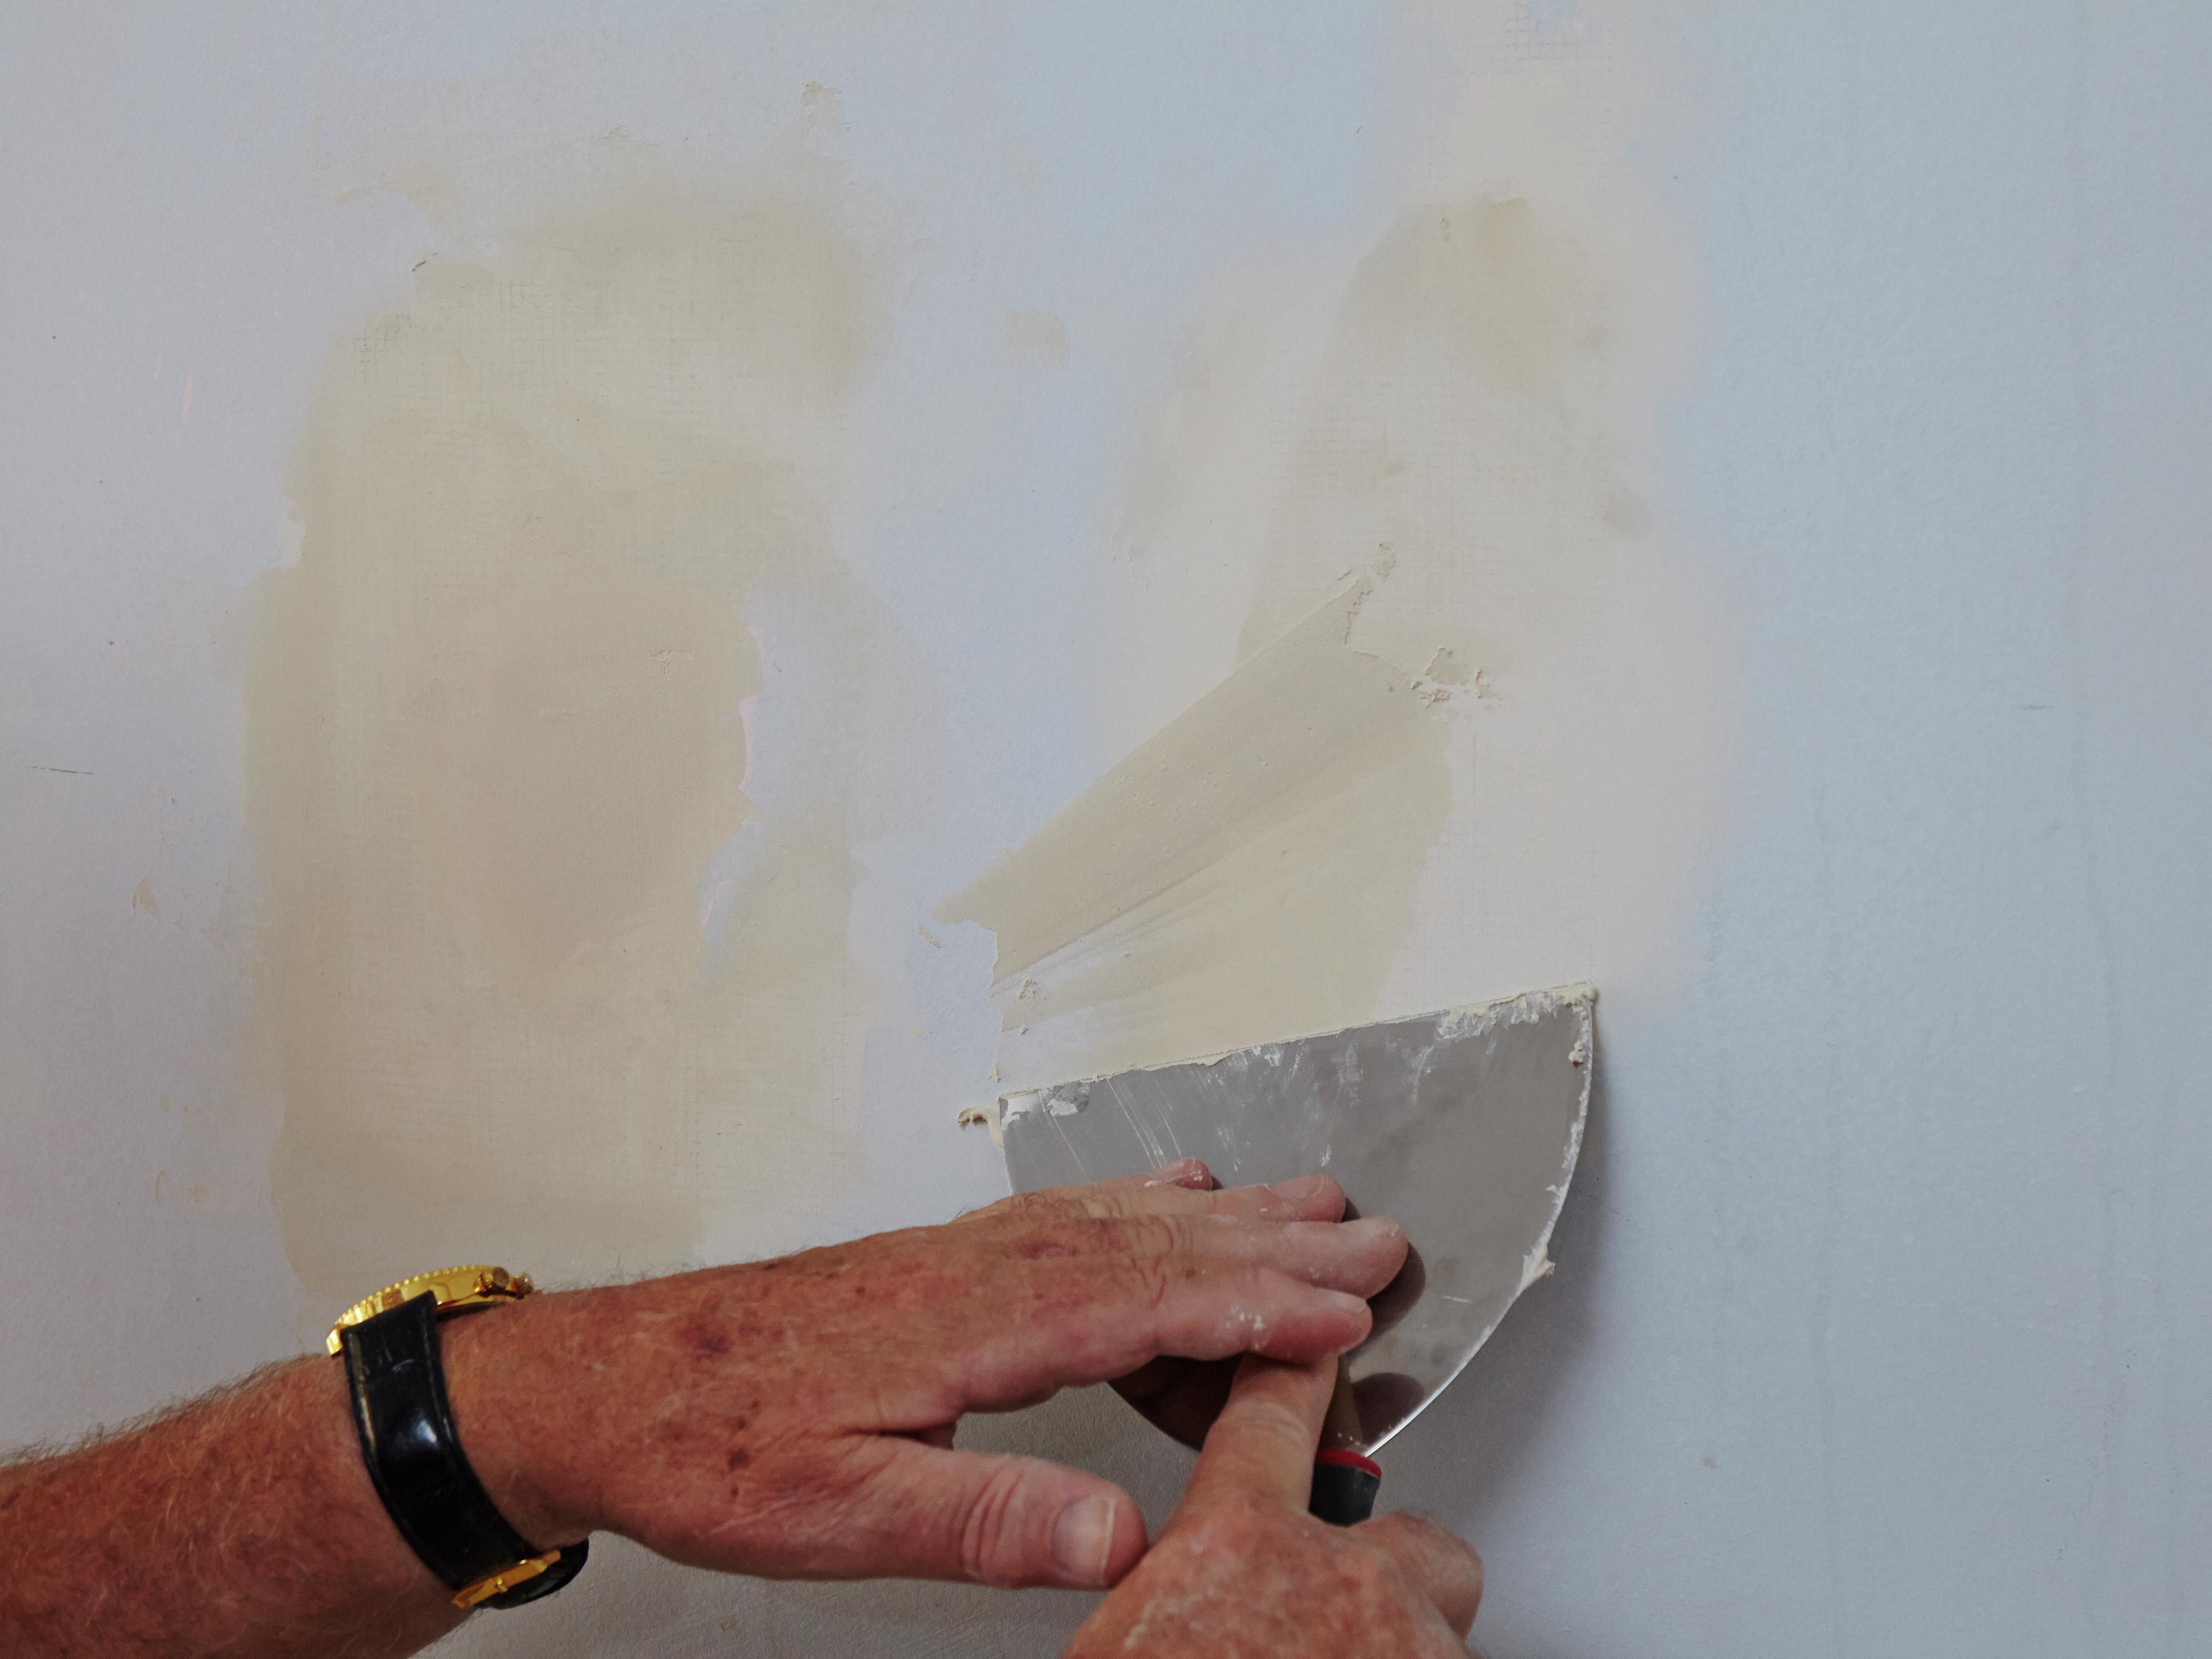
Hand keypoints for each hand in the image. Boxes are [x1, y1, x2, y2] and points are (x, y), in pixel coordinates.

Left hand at [439, 1159, 1406, 1590]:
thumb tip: (1115, 1541)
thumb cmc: (710, 1448)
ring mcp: (959, 1256)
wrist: (607, 1384)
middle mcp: (976, 1270)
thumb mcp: (834, 1514)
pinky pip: (1067, 1214)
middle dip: (1274, 1244)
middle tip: (1374, 1238)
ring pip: (1119, 1219)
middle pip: (1153, 1243)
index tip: (1350, 1311)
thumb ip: (980, 1521)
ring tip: (1311, 1204)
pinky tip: (1169, 1195)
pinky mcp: (939, 1262)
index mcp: (967, 1327)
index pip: (1144, 1307)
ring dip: (1225, 1215)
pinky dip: (1140, 1202)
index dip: (1256, 1311)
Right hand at [1065, 1354, 1483, 1656]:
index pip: (1272, 1418)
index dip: (1298, 1375)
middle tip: (1343, 1637)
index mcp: (1232, 1548)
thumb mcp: (1119, 1647)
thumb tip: (1179, 1607)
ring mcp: (1405, 1648)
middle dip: (1398, 1580)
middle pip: (1418, 1539)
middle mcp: (1338, 1581)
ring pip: (1446, 1635)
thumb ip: (1167, 1601)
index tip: (1316, 1346)